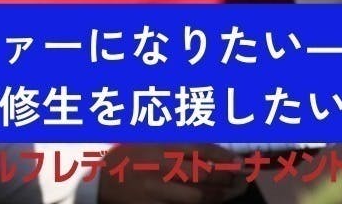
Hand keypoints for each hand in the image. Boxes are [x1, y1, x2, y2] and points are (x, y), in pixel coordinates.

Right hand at [98, 144, 247, 203]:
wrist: (98, 184)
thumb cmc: (124, 159)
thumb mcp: (145, 143)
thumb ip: (173, 146)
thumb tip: (210, 151)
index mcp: (158, 149)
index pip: (200, 150)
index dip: (224, 156)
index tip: (239, 161)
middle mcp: (162, 170)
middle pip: (207, 175)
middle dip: (230, 177)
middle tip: (243, 177)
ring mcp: (161, 193)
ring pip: (203, 197)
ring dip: (223, 194)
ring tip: (234, 190)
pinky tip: (212, 201)